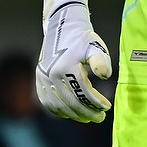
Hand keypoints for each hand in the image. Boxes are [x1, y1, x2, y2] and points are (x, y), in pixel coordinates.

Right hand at [37, 0, 112, 121]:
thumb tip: (106, 76)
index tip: (107, 107)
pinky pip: (47, 101)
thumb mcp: (95, 46)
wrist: (62, 28)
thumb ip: (101, 61)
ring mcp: (43, 77)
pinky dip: (58, 111)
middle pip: (71, 102)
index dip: (96, 102)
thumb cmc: (83, 39)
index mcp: (66, 66)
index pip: (83, 92)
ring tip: (87, 117)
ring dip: (74, 115)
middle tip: (100, 117)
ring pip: (58, 105)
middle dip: (87, 112)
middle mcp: (52, 74)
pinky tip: (70, 114)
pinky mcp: (39, 79)